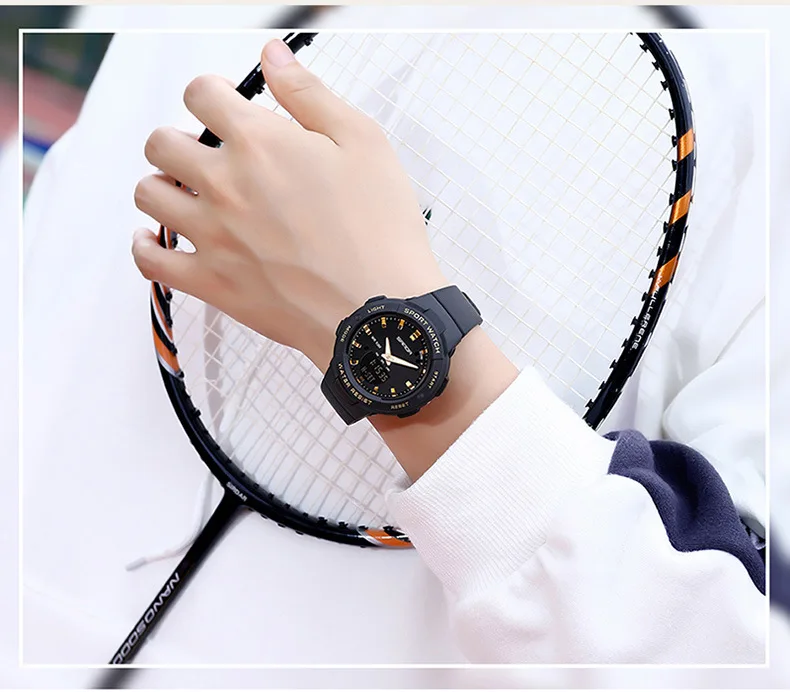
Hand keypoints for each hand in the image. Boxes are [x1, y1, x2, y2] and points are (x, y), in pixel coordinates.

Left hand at [132, 38, 445, 370]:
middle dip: (180, 139)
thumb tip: (273, 57)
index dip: (212, 93)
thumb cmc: (379, 228)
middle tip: (206, 155)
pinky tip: (156, 238)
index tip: (225, 107)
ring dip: (162, 185)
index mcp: (259, 142)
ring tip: (187, 193)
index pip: (200, 93)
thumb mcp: (362, 142)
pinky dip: (146, 245)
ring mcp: (211, 236)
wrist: (378, 310)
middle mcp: (223, 184)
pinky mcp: (211, 282)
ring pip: (148, 194)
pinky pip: (150, 260)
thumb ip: (309, 94)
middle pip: (161, 142)